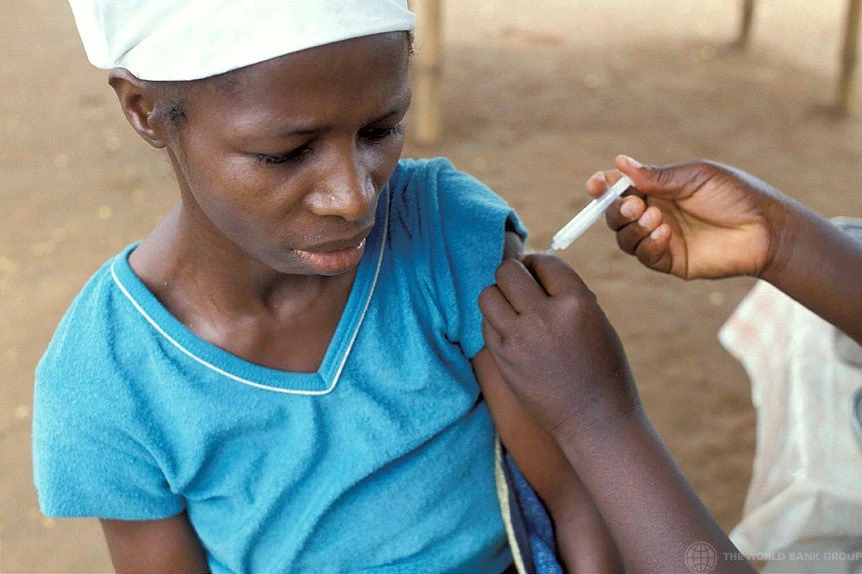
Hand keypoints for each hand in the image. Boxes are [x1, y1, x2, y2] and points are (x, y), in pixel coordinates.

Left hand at [478, 254, 640, 439]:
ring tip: (513, 308)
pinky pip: (485, 323)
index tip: (540, 274)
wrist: (593, 418)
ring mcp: (519, 338)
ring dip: (499, 295)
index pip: (544, 261)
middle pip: (508, 271)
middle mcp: (544, 316)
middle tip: (522, 287)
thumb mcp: (595, 319)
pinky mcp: (503, 358)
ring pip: (488, 294)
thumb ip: (565, 292)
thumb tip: (532, 267)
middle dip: (514, 274)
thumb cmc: (600, 366)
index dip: (539, 264)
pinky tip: (512, 331)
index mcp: (576, 302)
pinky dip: (495, 321)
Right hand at [591, 155, 789, 279]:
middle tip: (634, 204)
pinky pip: (645, 256)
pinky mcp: (670, 262)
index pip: (620, 188)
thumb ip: (657, 176)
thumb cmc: (735, 195)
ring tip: (655, 219)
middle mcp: (654, 214)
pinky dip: (647, 245)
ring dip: (632, 228)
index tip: (597, 184)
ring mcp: (660, 239)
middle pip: (615, 215)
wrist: (766, 229)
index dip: (603, 186)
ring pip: (625, 238)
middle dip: (616, 209)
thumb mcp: (694, 177)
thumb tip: (619, 163)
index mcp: (658, 190)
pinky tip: (665, 234)